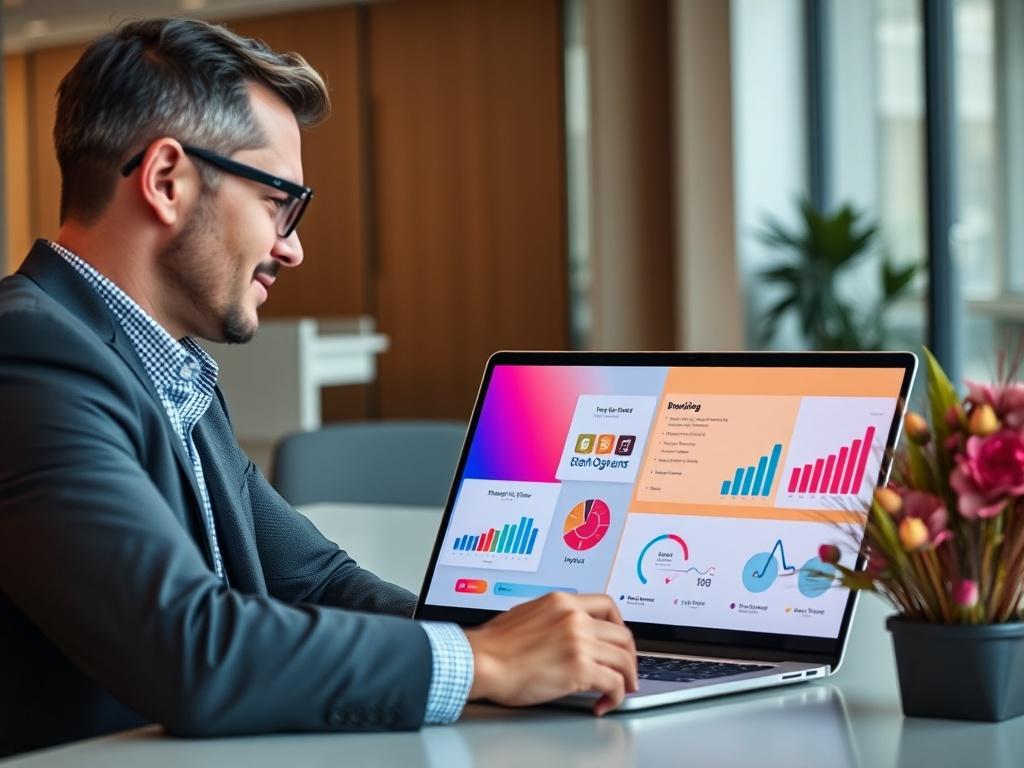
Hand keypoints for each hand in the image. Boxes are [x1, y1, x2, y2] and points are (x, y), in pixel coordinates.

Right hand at [464, 592, 637, 715]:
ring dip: (627, 678)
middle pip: (622, 634)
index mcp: (562, 602)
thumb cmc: (493, 644)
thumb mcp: (528, 614)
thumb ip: (552, 618)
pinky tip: (602, 704)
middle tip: (626, 671)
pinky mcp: (580, 668)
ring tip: (621, 691)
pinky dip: (614, 697)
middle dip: (629, 656)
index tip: (618, 641)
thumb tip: (563, 632)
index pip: (607, 606)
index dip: (619, 626)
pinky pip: (613, 683)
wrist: (480, 660)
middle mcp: (575, 618)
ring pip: (623, 659)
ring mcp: (579, 642)